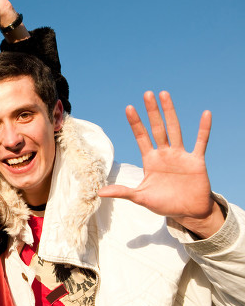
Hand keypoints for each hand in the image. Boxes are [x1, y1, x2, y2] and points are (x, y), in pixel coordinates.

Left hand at [98, 91, 223, 237]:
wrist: (188, 211)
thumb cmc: (164, 203)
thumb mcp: (141, 197)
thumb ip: (123, 192)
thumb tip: (100, 192)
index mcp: (150, 160)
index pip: (141, 137)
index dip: (135, 123)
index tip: (129, 107)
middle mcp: (165, 153)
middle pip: (157, 128)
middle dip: (152, 112)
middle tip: (147, 93)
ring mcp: (180, 155)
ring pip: (175, 129)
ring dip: (170, 112)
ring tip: (165, 95)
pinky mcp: (196, 161)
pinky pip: (201, 142)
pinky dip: (203, 129)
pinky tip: (205, 114)